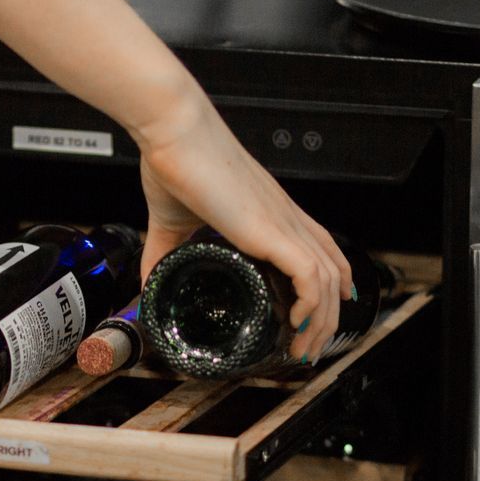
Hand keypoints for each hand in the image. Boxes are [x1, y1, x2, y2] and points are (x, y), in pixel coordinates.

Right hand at [136, 92, 353, 365]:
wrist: (173, 132)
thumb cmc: (172, 161)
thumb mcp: (169, 220)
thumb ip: (162, 254)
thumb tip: (148, 287)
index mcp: (270, 211)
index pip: (321, 247)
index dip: (330, 281)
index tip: (321, 312)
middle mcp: (285, 216)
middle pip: (332, 270)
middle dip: (328, 316)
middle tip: (307, 347)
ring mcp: (282, 222)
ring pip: (327, 279)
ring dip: (321, 321)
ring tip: (301, 348)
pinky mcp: (271, 229)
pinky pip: (311, 274)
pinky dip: (311, 304)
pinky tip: (297, 323)